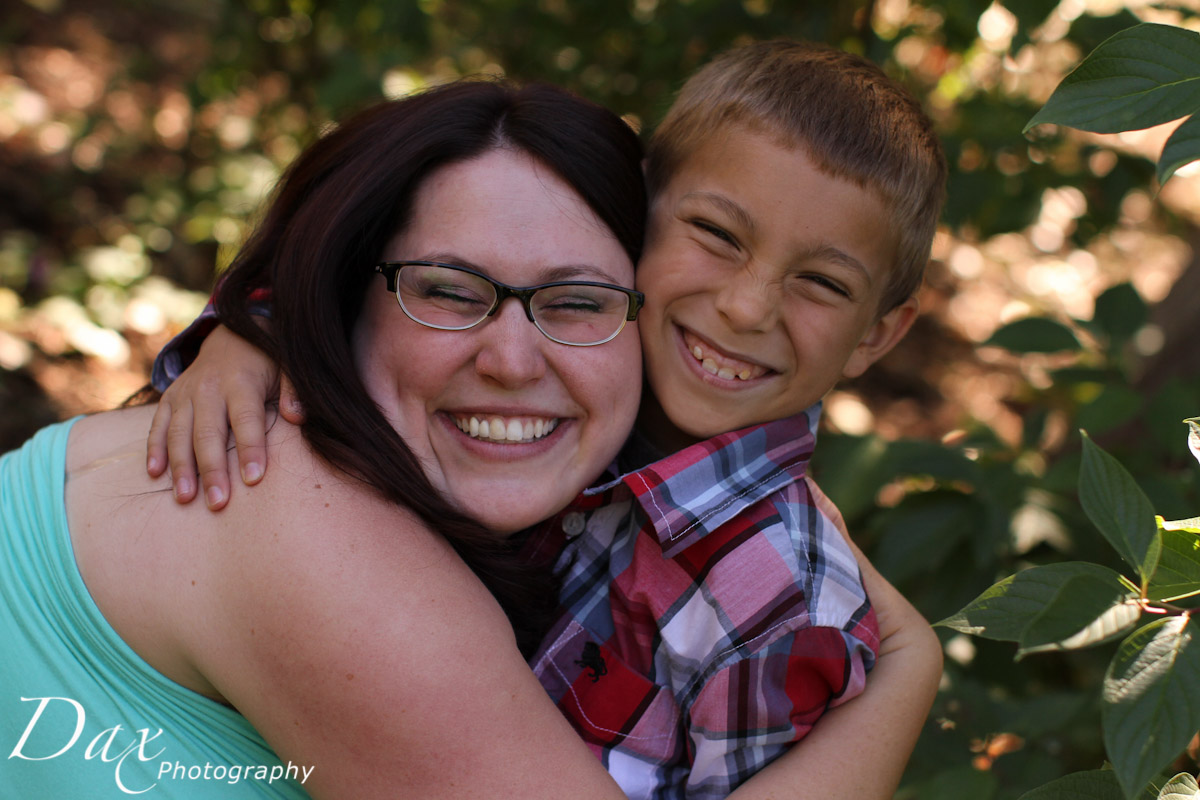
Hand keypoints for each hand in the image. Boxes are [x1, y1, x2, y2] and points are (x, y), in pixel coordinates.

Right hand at [146, 325, 300, 508]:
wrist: (233, 334)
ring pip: (179, 433)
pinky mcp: (170, 398)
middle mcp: (209, 388)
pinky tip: (155, 474)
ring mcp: (186, 393)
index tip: (254, 479)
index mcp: (242, 382)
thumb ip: (294, 391)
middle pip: (208, 434)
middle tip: (217, 503)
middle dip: (212, 470)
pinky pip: (158, 425)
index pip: (246, 420)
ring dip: (181, 468)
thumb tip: (297, 417)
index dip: (250, 449)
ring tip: (185, 498)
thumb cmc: (267, 360)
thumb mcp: (289, 367)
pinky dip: (154, 449)